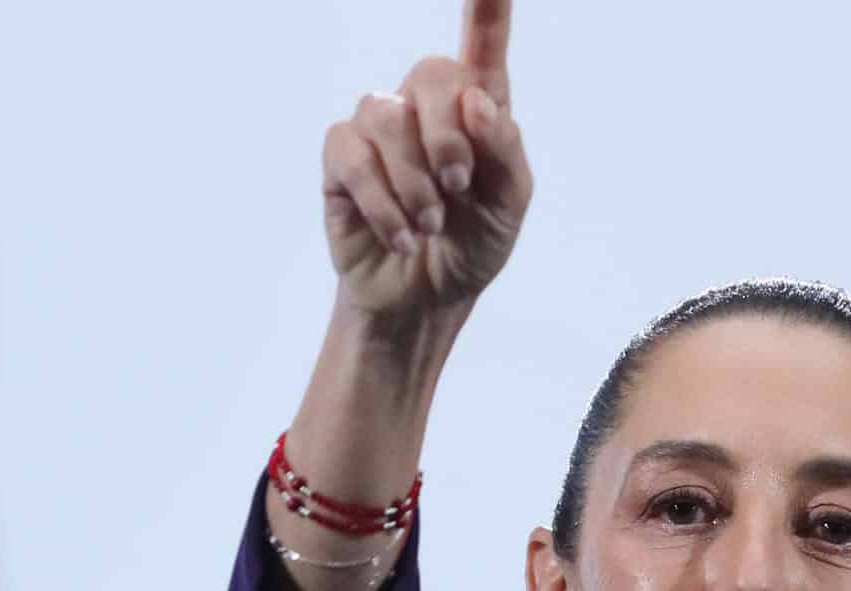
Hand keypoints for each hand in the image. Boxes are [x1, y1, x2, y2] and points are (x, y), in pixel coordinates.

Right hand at [320, 0, 532, 321]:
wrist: (425, 302)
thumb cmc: (470, 248)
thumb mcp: (507, 209)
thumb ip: (505, 153)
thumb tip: (478, 104)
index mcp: (476, 111)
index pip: (483, 46)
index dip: (487, 10)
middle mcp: (426, 107)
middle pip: (433, 73)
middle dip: (449, 136)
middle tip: (458, 187)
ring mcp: (380, 129)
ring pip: (388, 116)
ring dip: (416, 182)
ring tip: (431, 224)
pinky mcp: (342, 158)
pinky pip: (354, 156)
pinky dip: (384, 204)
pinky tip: (402, 236)